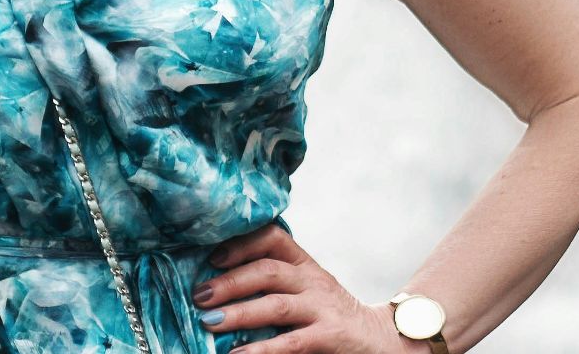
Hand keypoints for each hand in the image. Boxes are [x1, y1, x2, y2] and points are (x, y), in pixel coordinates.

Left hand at [194, 221, 423, 352]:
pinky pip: (291, 342)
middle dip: (230, 282)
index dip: (241, 243)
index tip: (212, 257)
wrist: (378, 338)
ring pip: (275, 304)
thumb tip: (215, 286)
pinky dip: (261, 349)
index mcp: (304, 264)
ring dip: (239, 313)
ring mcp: (322, 308)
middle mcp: (312, 280)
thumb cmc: (328, 313)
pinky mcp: (329, 336)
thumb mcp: (305, 288)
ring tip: (209, 322)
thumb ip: (273, 282)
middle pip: (268, 270)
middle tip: (200, 296)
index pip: (273, 237)